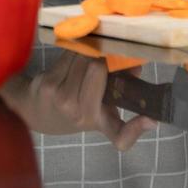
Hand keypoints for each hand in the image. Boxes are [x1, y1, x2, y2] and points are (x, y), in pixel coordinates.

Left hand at [11, 53, 155, 150]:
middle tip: (106, 57)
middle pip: (98, 69)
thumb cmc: (77, 106)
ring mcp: (62, 100)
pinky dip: (76, 51)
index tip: (150, 119)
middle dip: (104, 57)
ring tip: (89, 58)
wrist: (38, 110)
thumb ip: (124, 87)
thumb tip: (135, 64)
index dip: (136, 129)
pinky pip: (69, 56)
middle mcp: (82, 115)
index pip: (120, 137)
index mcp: (101, 123)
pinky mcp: (48, 84)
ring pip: (83, 58)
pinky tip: (75, 57)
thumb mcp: (102, 106)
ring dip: (89, 52)